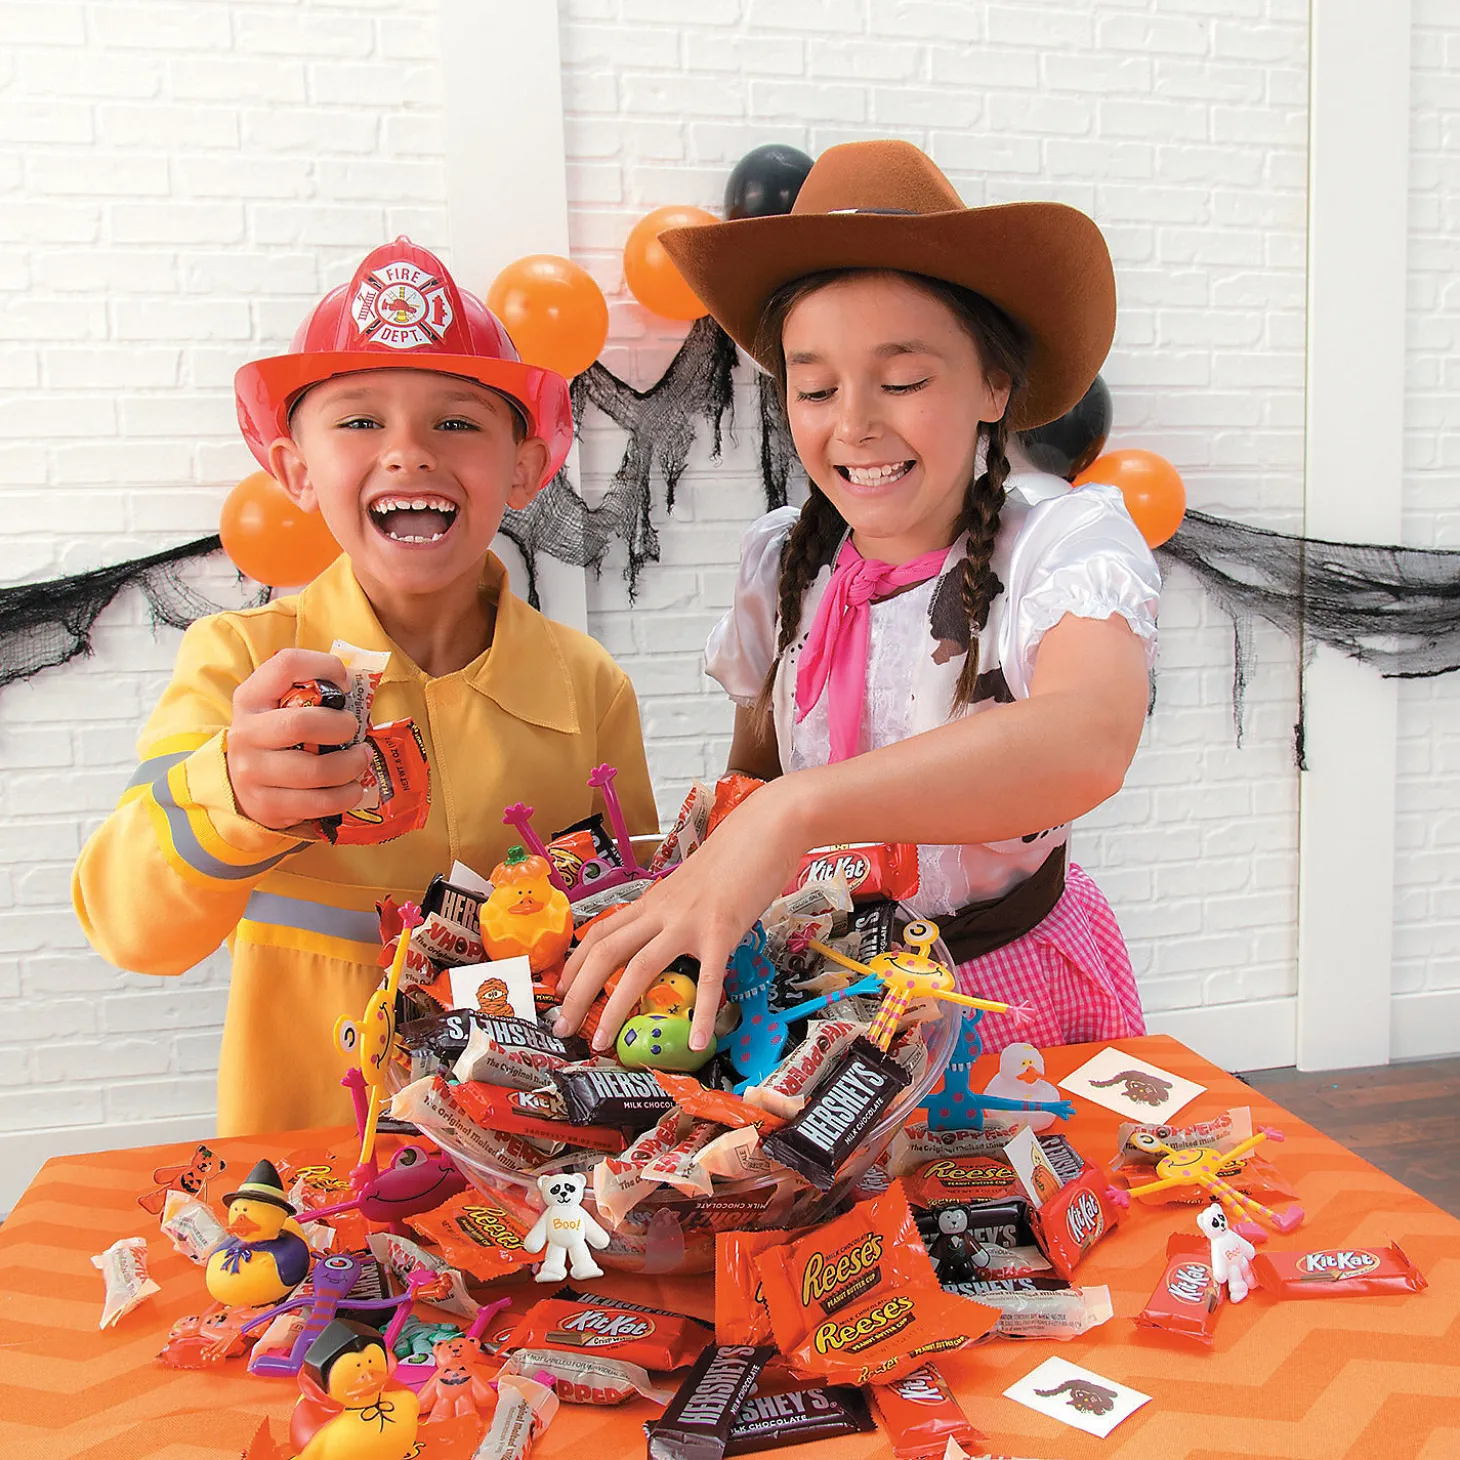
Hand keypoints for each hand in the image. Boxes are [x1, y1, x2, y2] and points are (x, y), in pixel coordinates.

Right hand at [225, 649, 371, 829]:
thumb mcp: (280, 704)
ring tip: (361, 760)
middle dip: (341, 727)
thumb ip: (311, 688)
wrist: (244, 782)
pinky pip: (317, 803)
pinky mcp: (266, 805)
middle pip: (300, 724)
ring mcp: (251, 772)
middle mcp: (245, 733)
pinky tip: (352, 788)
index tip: (346, 684)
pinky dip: (345, 796)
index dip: (324, 666)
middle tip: (355, 730)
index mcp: (251, 697)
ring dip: (351, 766)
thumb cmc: (277, 736)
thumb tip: (353, 684)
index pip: (286, 665)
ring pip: (314, 771)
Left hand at [554, 777, 811, 1053]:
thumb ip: (674, 912)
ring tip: (604, 1045)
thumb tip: (666, 939)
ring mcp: (689, 921)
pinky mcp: (721, 931)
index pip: (600, 933)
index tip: (561, 991)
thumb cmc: (733, 857)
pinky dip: (699, 1014)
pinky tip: (697, 1042)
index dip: (574, 963)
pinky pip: (707, 978)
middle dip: (578, 994)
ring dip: (615, 1009)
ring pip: (639, 967)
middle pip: (605, 953)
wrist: (765, 828)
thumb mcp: (690, 886)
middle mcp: (661, 911)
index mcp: (653, 901)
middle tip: (564, 1028)